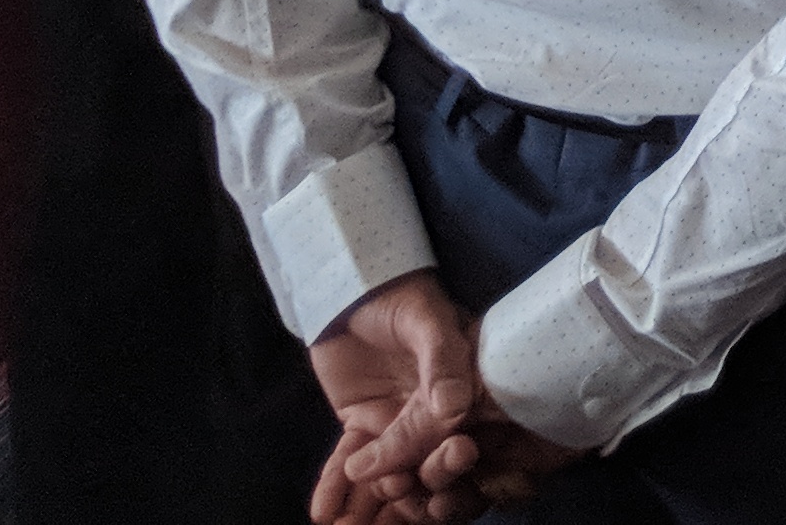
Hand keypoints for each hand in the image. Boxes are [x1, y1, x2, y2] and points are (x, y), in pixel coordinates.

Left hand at [307, 272, 485, 521]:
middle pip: (423, 470)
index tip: (429, 491)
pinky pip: (347, 463)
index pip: (458, 442)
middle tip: (382, 521)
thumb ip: (442, 361)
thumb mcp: (426, 321)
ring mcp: (394, 424)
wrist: (350, 284)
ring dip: (367, 508)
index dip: (446, 472)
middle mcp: (432, 417)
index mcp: (463, 393)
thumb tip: (454, 410)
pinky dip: (335, 489)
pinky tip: (322, 512)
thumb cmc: (400, 294)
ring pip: (384, 476)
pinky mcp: (359, 425)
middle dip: (404, 501)